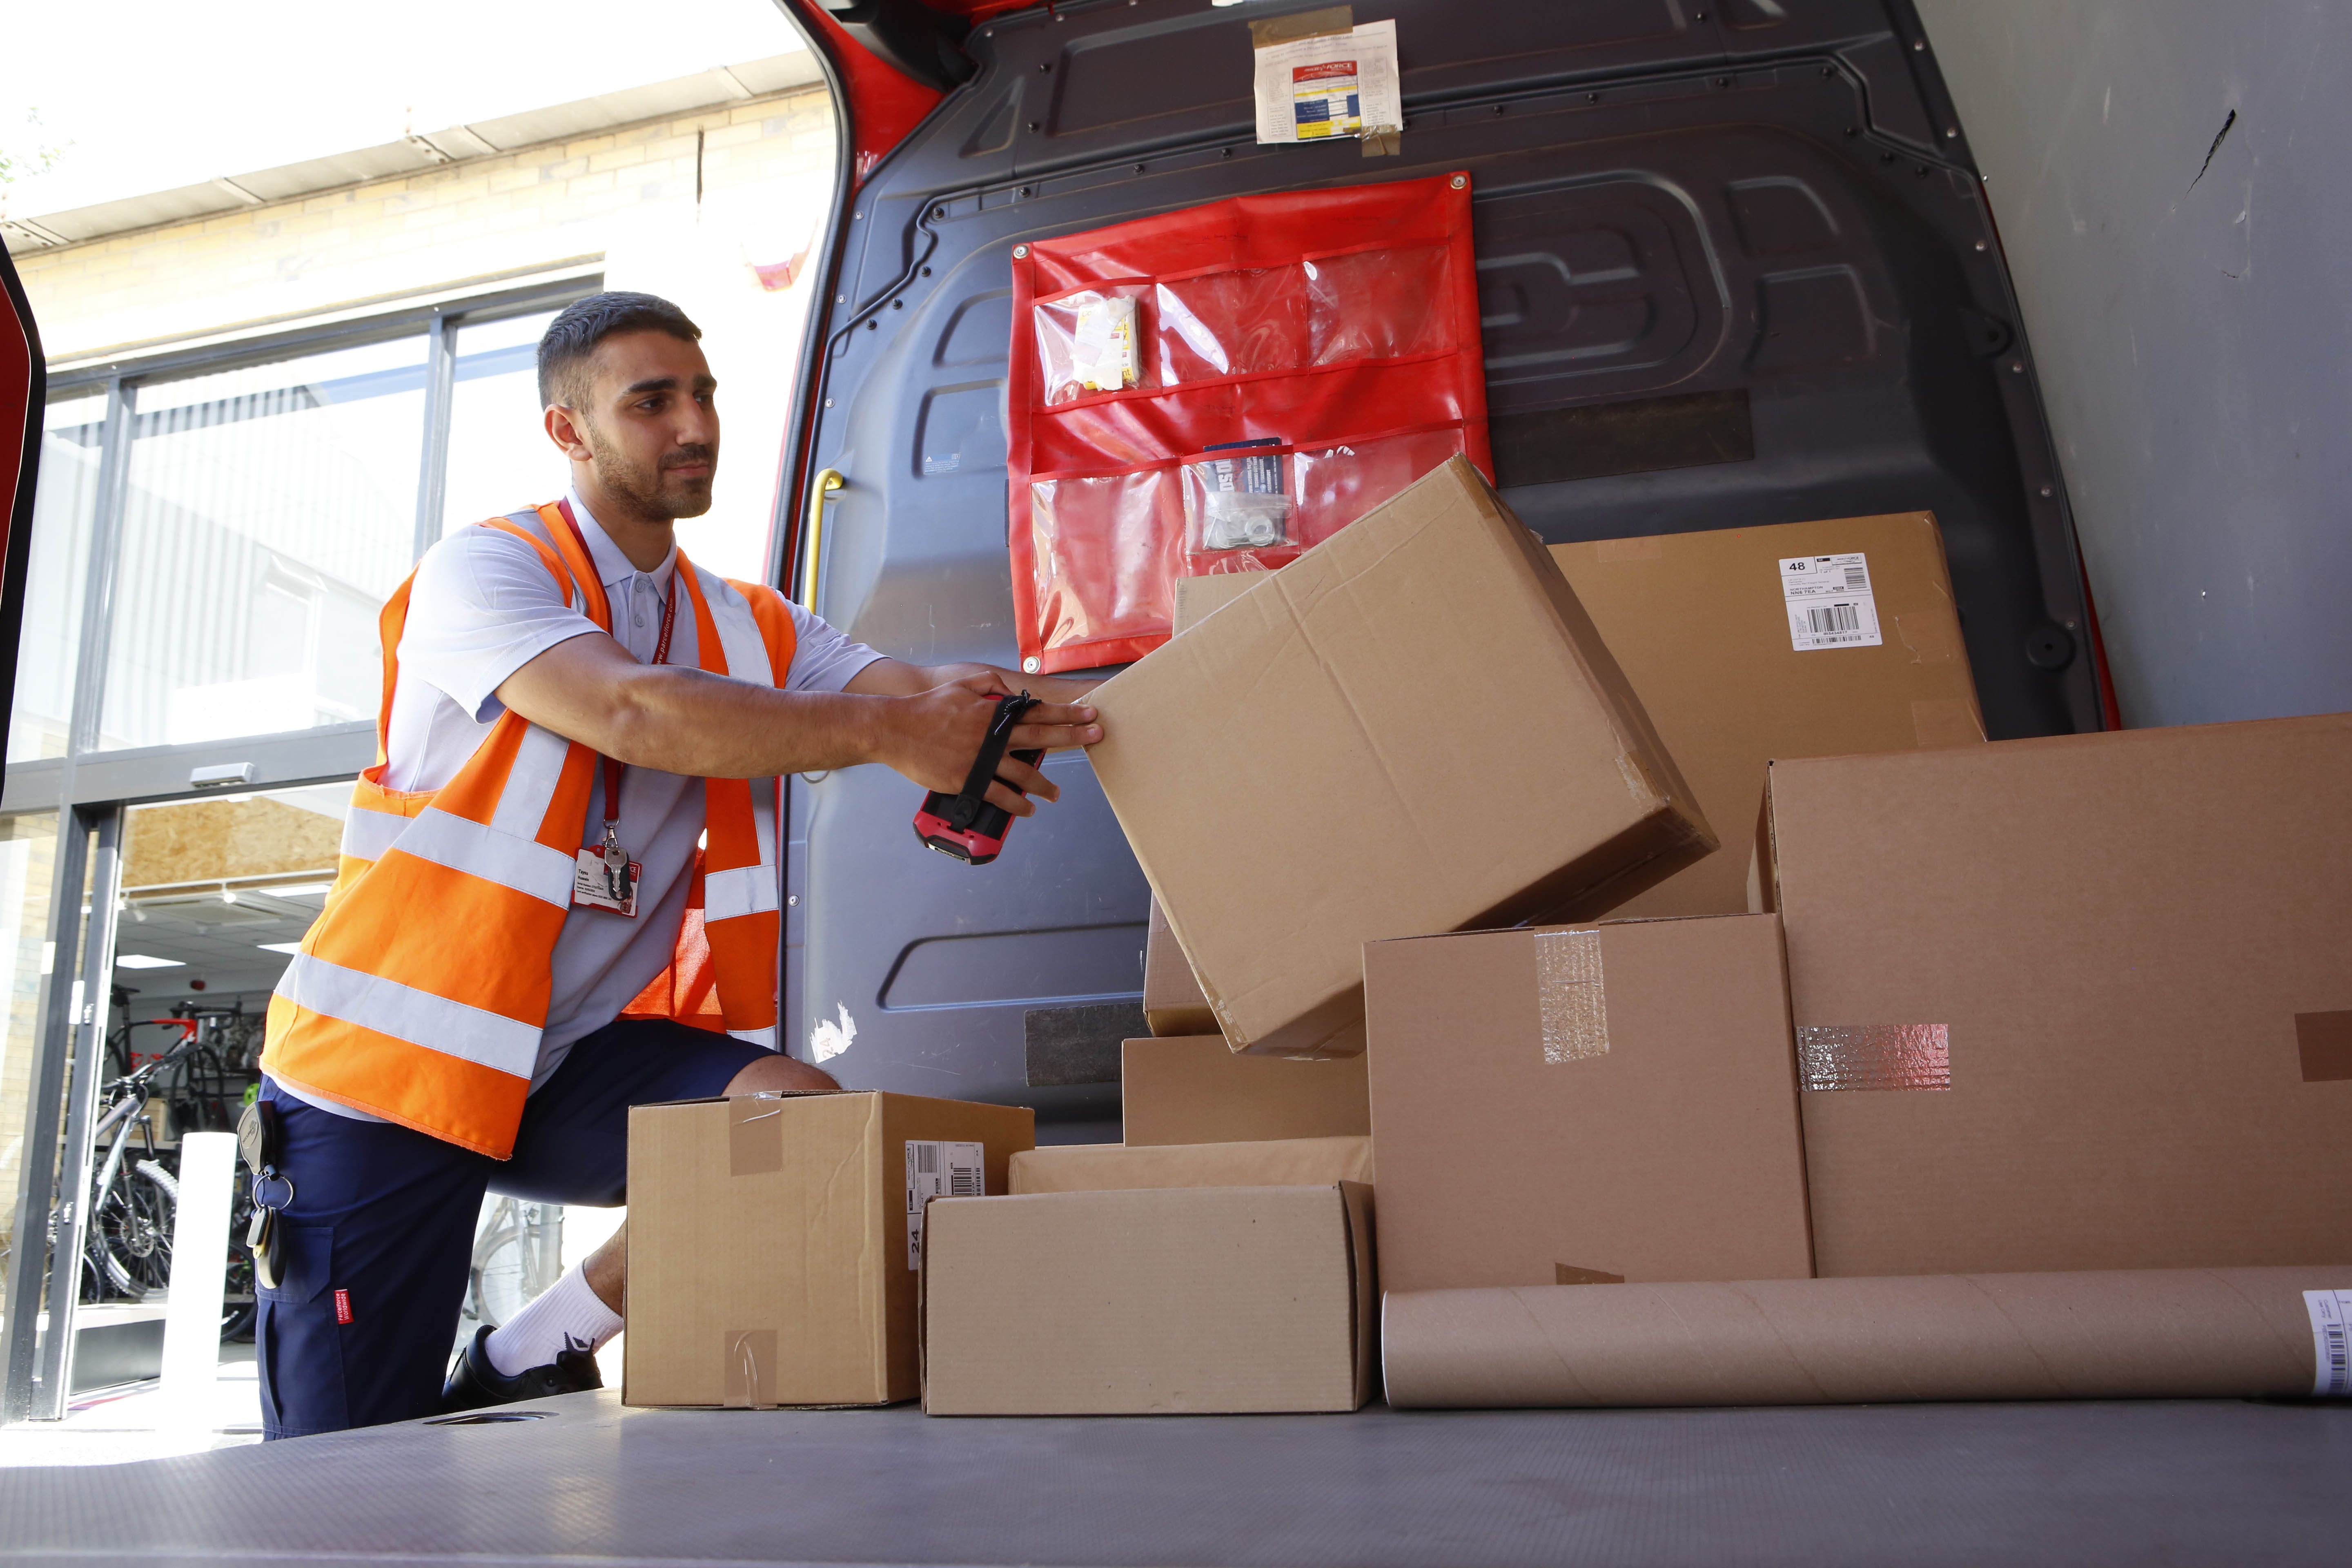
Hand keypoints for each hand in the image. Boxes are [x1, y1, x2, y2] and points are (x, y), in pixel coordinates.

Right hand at [877, 674, 1101, 815]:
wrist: (896, 729)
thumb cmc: (927, 707)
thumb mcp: (961, 684)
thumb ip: (990, 684)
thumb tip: (1011, 690)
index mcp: (993, 713)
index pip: (1038, 712)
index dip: (1067, 713)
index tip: (1089, 714)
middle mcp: (992, 736)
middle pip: (1041, 737)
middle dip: (1073, 736)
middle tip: (1096, 737)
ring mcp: (981, 760)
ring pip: (1024, 774)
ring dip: (1045, 785)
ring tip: (1056, 793)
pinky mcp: (967, 781)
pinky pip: (999, 796)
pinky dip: (1016, 804)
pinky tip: (1027, 809)